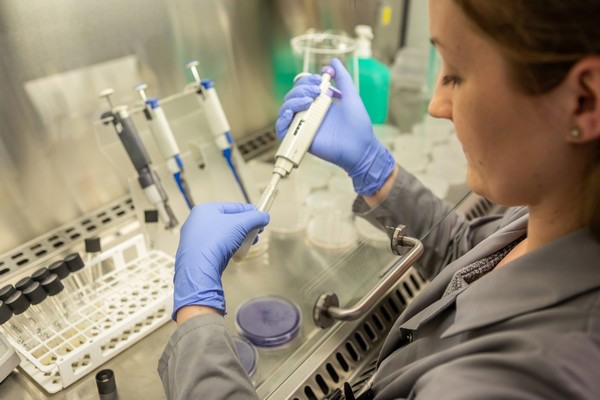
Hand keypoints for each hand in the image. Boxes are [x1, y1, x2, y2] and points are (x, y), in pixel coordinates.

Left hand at [173, 202, 269, 316]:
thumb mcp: (241, 224)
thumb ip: (255, 218)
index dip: (249, 211)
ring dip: (239, 238)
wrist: (199, 268)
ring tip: (251, 243)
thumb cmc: (216, 240)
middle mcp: (197, 222)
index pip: (232, 207)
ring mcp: (195, 239)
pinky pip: (216, 247)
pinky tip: (237, 253)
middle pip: (228, 221)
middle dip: (246, 227)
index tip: (260, 216)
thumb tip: (265, 216)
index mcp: (205, 210)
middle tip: (258, 232)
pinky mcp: (196, 254)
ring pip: (223, 235)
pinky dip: (229, 248)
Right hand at [275, 58, 394, 194]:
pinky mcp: (301, 138)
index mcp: (319, 103)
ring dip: (292, 100)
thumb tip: (333, 62)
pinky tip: (290, 113)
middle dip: (301, 88)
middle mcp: (309, 113)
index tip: (320, 80)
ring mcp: (304, 125)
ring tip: (308, 101)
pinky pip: (282, 128)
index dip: (307, 80)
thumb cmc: (358, 124)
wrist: (360, 146)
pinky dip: (282, 119)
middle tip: (315, 91)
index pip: (302, 87)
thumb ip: (343, 78)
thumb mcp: (351, 96)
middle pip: (292, 96)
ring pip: (285, 109)